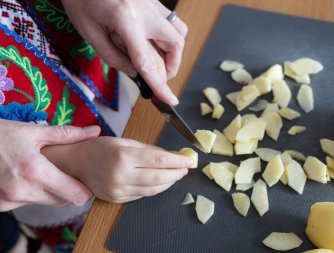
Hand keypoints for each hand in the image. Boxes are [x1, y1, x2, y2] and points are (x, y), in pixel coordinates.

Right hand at [0, 119, 99, 210]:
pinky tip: (27, 178)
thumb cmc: (1, 135)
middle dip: (69, 190)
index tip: (87, 181)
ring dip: (50, 192)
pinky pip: (26, 203)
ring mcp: (8, 201)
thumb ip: (68, 134)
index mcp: (34, 171)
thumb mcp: (34, 132)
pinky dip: (32, 193)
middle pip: (61, 201)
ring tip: (45, 172)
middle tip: (68, 173)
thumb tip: (95, 131)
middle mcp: (21, 190)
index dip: (84, 190)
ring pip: (44, 202)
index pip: (73, 194)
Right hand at [42, 137, 192, 202]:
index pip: (159, 160)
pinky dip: (155, 188)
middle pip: (159, 177)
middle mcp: (121, 175)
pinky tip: (161, 181)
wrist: (76, 163)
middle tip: (186, 168)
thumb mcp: (125, 142)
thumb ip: (150, 150)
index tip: (190, 159)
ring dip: (169, 182)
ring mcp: (118, 190)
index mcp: (124, 156)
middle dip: (178, 173)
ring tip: (177, 174)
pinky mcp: (117, 199)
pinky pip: (142, 195)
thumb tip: (172, 156)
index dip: (178, 161)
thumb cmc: (100, 148)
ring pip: (153, 189)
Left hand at [62, 0, 187, 105]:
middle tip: (158, 77)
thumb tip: (134, 72)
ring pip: (179, 32)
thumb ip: (113, 56)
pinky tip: (157, 41)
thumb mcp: (89, 31)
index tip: (170, 100)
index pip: (148, 61)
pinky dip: (171, 36)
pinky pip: (172, 20)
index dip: (160, 85)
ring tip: (160, 61)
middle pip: (174, 45)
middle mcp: (145, 11)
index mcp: (126, 20)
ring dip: (174, 52)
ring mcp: (152, 3)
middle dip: (171, 67)